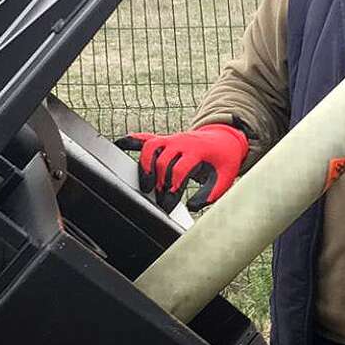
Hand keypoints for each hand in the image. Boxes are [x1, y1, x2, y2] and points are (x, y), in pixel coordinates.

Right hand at [117, 123, 248, 210]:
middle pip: (163, 160)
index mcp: (198, 151)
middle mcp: (182, 142)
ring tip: (145, 185)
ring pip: (150, 147)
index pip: (180, 169)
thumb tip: (193, 206)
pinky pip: (144, 138)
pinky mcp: (164, 140)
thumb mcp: (226, 176)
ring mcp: (171, 139)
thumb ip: (213, 193)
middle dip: (159, 181)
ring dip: (145, 166)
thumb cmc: (224, 159)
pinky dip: (130, 141)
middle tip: (159, 199)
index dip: (173, 187)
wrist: (225, 138)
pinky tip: (118, 145)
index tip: (169, 202)